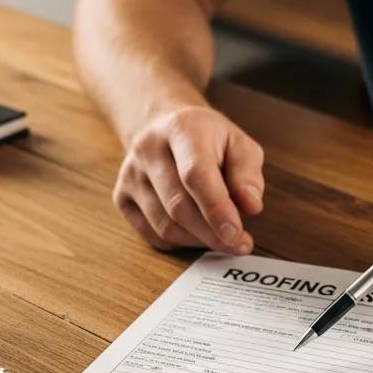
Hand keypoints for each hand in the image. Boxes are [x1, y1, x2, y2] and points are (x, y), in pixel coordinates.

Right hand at [114, 105, 264, 252]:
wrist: (165, 128)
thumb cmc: (208, 139)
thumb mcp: (238, 143)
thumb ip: (248, 173)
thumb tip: (251, 206)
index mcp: (180, 128)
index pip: (195, 174)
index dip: (216, 209)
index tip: (237, 234)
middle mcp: (148, 149)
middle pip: (178, 205)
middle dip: (212, 233)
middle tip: (238, 244)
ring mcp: (130, 174)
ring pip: (165, 225)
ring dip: (198, 240)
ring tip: (221, 237)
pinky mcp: (121, 196)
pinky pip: (152, 234)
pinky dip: (179, 242)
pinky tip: (197, 234)